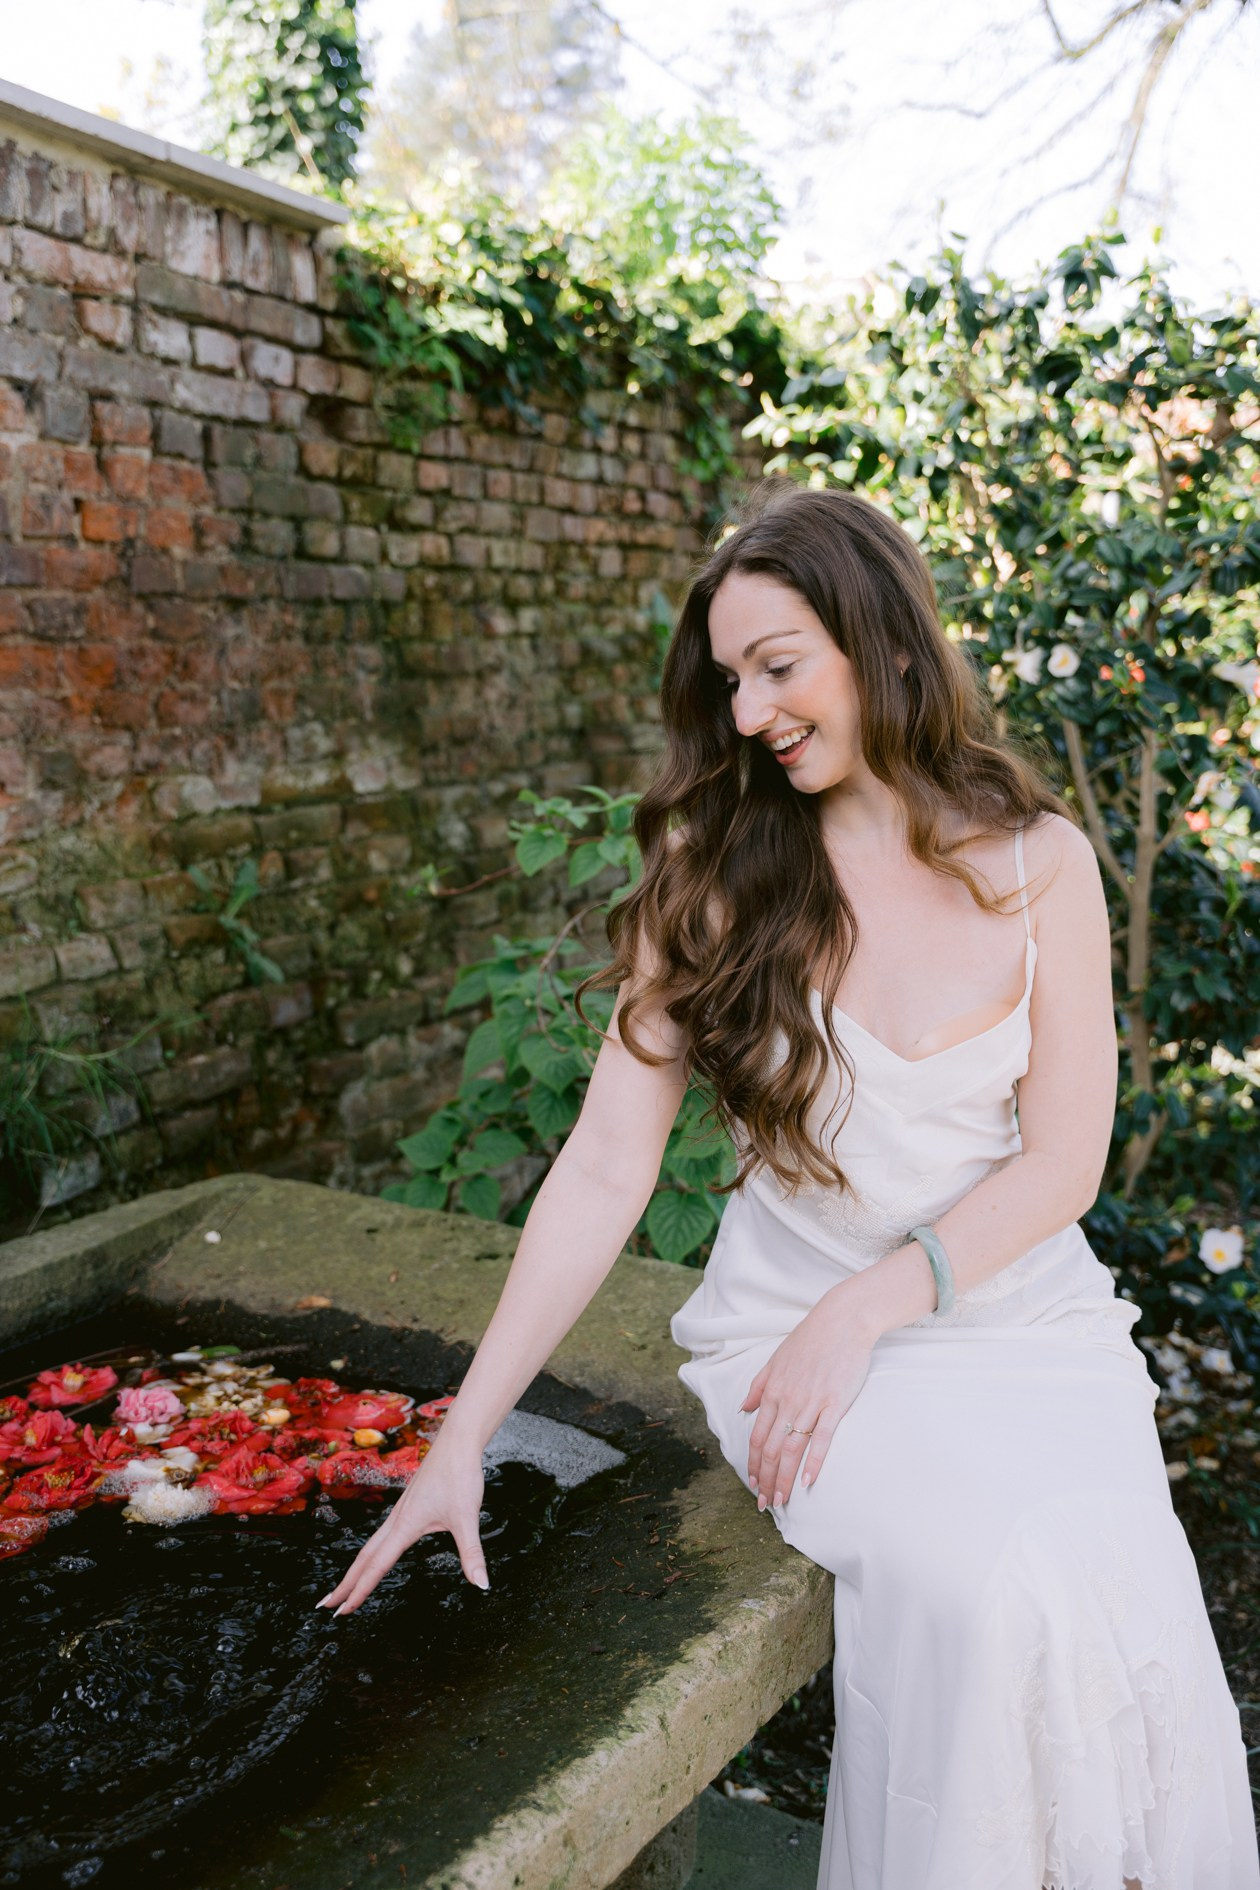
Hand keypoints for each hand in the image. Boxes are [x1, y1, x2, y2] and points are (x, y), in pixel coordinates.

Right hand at [315, 1430, 488, 1616]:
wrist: (458, 1440)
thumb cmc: (460, 1474)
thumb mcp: (468, 1517)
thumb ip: (472, 1554)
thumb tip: (481, 1585)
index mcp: (405, 1525)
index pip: (377, 1566)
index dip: (359, 1591)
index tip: (342, 1611)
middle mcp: (397, 1519)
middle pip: (364, 1557)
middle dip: (345, 1583)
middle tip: (326, 1606)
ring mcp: (401, 1511)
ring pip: (370, 1545)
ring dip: (355, 1568)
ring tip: (344, 1586)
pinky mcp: (408, 1505)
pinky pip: (382, 1534)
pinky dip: (371, 1552)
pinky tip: (376, 1554)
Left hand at [740, 1283, 876, 1510]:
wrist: (843, 1320)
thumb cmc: (811, 1339)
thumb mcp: (775, 1359)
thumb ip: (758, 1386)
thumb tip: (743, 1408)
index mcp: (772, 1391)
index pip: (756, 1437)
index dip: (753, 1464)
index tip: (753, 1484)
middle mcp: (787, 1400)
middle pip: (770, 1449)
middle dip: (765, 1479)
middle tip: (764, 1504)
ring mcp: (811, 1403)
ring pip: (791, 1449)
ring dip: (783, 1478)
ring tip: (781, 1500)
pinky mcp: (835, 1404)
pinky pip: (821, 1439)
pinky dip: (813, 1462)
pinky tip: (807, 1481)